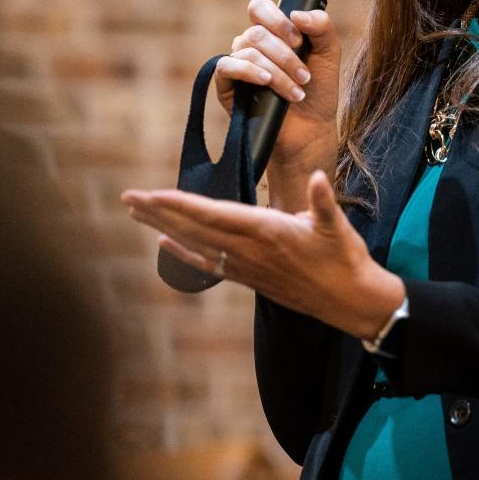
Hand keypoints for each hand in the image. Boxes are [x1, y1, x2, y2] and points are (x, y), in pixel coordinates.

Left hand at [122, 171, 405, 339]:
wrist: (351, 301)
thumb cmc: (345, 260)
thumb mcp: (337, 226)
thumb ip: (323, 200)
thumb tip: (317, 178)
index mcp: (267, 232)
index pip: (213, 215)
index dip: (180, 204)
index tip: (152, 195)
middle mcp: (249, 251)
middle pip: (194, 229)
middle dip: (160, 213)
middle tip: (128, 198)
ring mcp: (247, 267)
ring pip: (196, 245)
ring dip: (164, 228)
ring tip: (137, 214)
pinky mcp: (250, 278)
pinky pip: (209, 264)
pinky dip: (185, 254)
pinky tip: (165, 245)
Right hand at [214, 0, 340, 196]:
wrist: (311, 130)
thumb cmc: (319, 92)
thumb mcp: (329, 54)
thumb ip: (321, 26)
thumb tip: (296, 14)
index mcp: (273, 33)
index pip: (260, 8)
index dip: (277, 19)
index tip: (299, 41)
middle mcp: (252, 46)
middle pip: (256, 31)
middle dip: (284, 54)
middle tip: (305, 75)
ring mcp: (238, 65)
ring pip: (247, 50)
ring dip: (277, 71)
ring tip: (297, 92)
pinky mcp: (227, 85)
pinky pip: (226, 66)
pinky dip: (248, 71)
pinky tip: (266, 82)